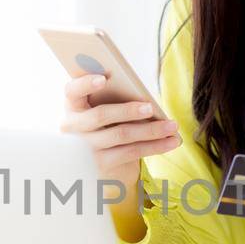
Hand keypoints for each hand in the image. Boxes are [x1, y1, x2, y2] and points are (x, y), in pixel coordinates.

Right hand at [59, 74, 180, 188]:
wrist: (102, 161)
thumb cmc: (107, 123)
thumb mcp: (105, 109)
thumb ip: (115, 98)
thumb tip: (144, 99)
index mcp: (73, 105)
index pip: (72, 91)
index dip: (85, 84)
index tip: (103, 78)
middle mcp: (74, 127)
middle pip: (100, 115)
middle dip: (127, 110)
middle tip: (150, 107)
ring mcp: (86, 148)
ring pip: (121, 135)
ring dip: (151, 130)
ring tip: (172, 126)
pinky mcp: (101, 164)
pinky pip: (131, 152)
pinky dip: (155, 146)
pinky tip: (172, 141)